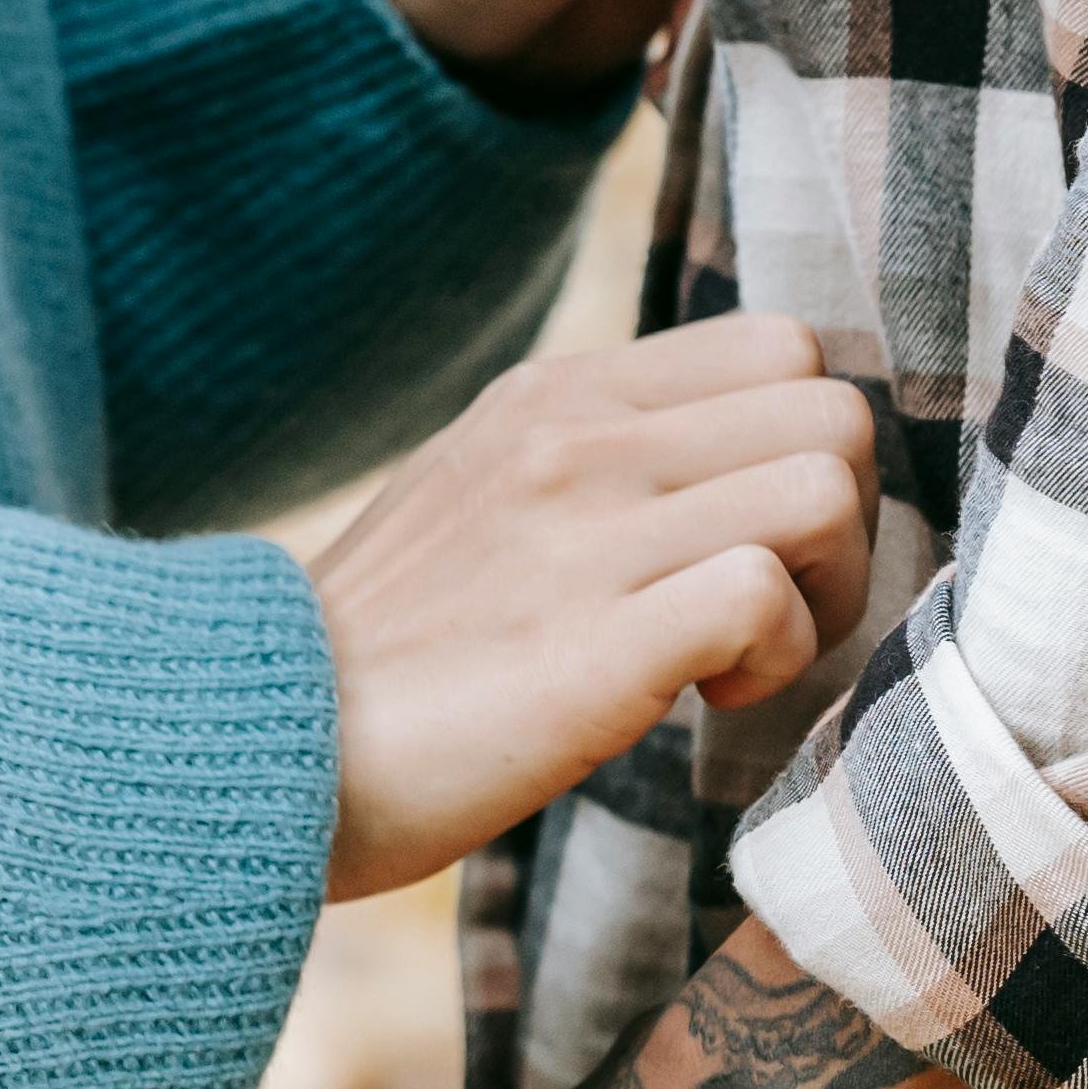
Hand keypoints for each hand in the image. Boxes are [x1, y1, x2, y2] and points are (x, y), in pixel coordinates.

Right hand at [304, 315, 873, 901]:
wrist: (250, 743)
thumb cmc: (380, 653)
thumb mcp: (476, 493)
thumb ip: (589, 456)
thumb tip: (725, 467)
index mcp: (555, 394)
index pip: (782, 345)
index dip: (802, 449)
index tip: (747, 540)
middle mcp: (576, 441)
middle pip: (832, 410)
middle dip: (836, 525)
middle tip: (766, 610)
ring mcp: (584, 535)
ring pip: (822, 489)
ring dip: (817, 595)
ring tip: (732, 657)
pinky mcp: (593, 643)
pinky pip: (765, 597)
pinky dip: (772, 660)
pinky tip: (699, 699)